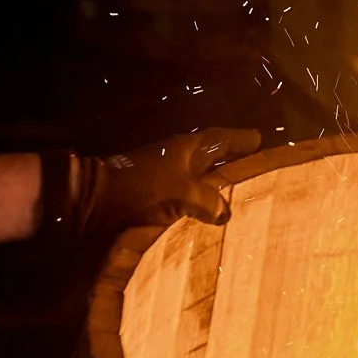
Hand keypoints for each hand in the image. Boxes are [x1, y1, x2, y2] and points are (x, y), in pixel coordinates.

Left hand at [76, 128, 261, 234]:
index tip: (260, 140)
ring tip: (240, 198)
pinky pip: (188, 199)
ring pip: (201, 179)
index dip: (241, 140)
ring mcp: (167, 178)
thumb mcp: (181, 191)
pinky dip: (202, 205)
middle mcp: (179, 159)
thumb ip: (208, 201)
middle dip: (234, 163)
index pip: (222, 139)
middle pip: (214, 158)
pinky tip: (210, 218)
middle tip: (257, 171)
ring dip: (218, 186)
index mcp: (188, 148)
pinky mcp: (157, 197)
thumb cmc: (141, 187)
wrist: (96, 200)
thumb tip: (225, 212)